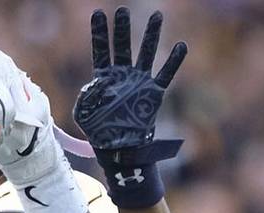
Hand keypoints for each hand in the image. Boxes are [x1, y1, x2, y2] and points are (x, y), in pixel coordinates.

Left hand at [73, 8, 185, 162]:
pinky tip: (181, 46)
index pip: (102, 49)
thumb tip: (99, 81)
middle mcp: (123, 75)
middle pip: (124, 46)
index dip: (100, 32)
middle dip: (123, 28)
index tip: (98, 12)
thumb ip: (87, 94)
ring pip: (147, 53)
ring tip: (156, 16)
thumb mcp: (83, 112)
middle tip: (122, 10)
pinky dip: (174, 61)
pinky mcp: (154, 93)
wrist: (118, 148)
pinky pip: (166, 74)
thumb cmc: (98, 131)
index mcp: (104, 77)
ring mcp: (140, 82)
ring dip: (151, 35)